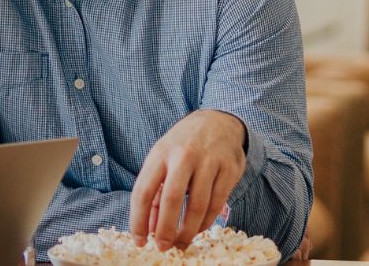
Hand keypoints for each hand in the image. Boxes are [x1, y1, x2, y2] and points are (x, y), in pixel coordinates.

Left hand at [129, 109, 247, 249]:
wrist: (218, 121)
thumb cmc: (184, 145)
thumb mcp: (162, 160)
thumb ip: (154, 193)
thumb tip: (149, 229)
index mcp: (160, 153)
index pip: (143, 191)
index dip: (138, 220)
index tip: (140, 240)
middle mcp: (184, 155)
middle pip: (171, 198)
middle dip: (165, 229)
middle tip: (163, 247)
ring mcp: (209, 160)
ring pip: (198, 205)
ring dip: (188, 230)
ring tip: (182, 243)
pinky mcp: (230, 168)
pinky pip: (217, 203)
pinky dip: (206, 222)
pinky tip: (198, 228)